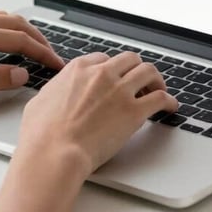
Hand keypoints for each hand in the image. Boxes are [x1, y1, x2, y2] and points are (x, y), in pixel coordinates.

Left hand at [0, 11, 64, 103]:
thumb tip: (21, 74)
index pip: (18, 39)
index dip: (42, 52)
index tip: (55, 64)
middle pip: (14, 23)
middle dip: (38, 38)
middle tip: (52, 55)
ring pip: (1, 19)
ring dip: (22, 31)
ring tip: (35, 47)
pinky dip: (5, 29)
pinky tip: (5, 40)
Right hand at [16, 51, 178, 174]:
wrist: (54, 152)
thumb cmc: (41, 134)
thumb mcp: (41, 100)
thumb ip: (56, 91)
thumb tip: (57, 92)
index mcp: (79, 69)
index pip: (104, 58)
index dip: (113, 69)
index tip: (117, 77)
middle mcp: (102, 74)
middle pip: (129, 60)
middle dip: (136, 69)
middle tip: (140, 81)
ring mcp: (119, 91)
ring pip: (148, 72)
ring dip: (156, 79)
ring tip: (158, 89)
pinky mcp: (134, 112)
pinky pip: (160, 98)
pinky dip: (168, 100)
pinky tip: (170, 107)